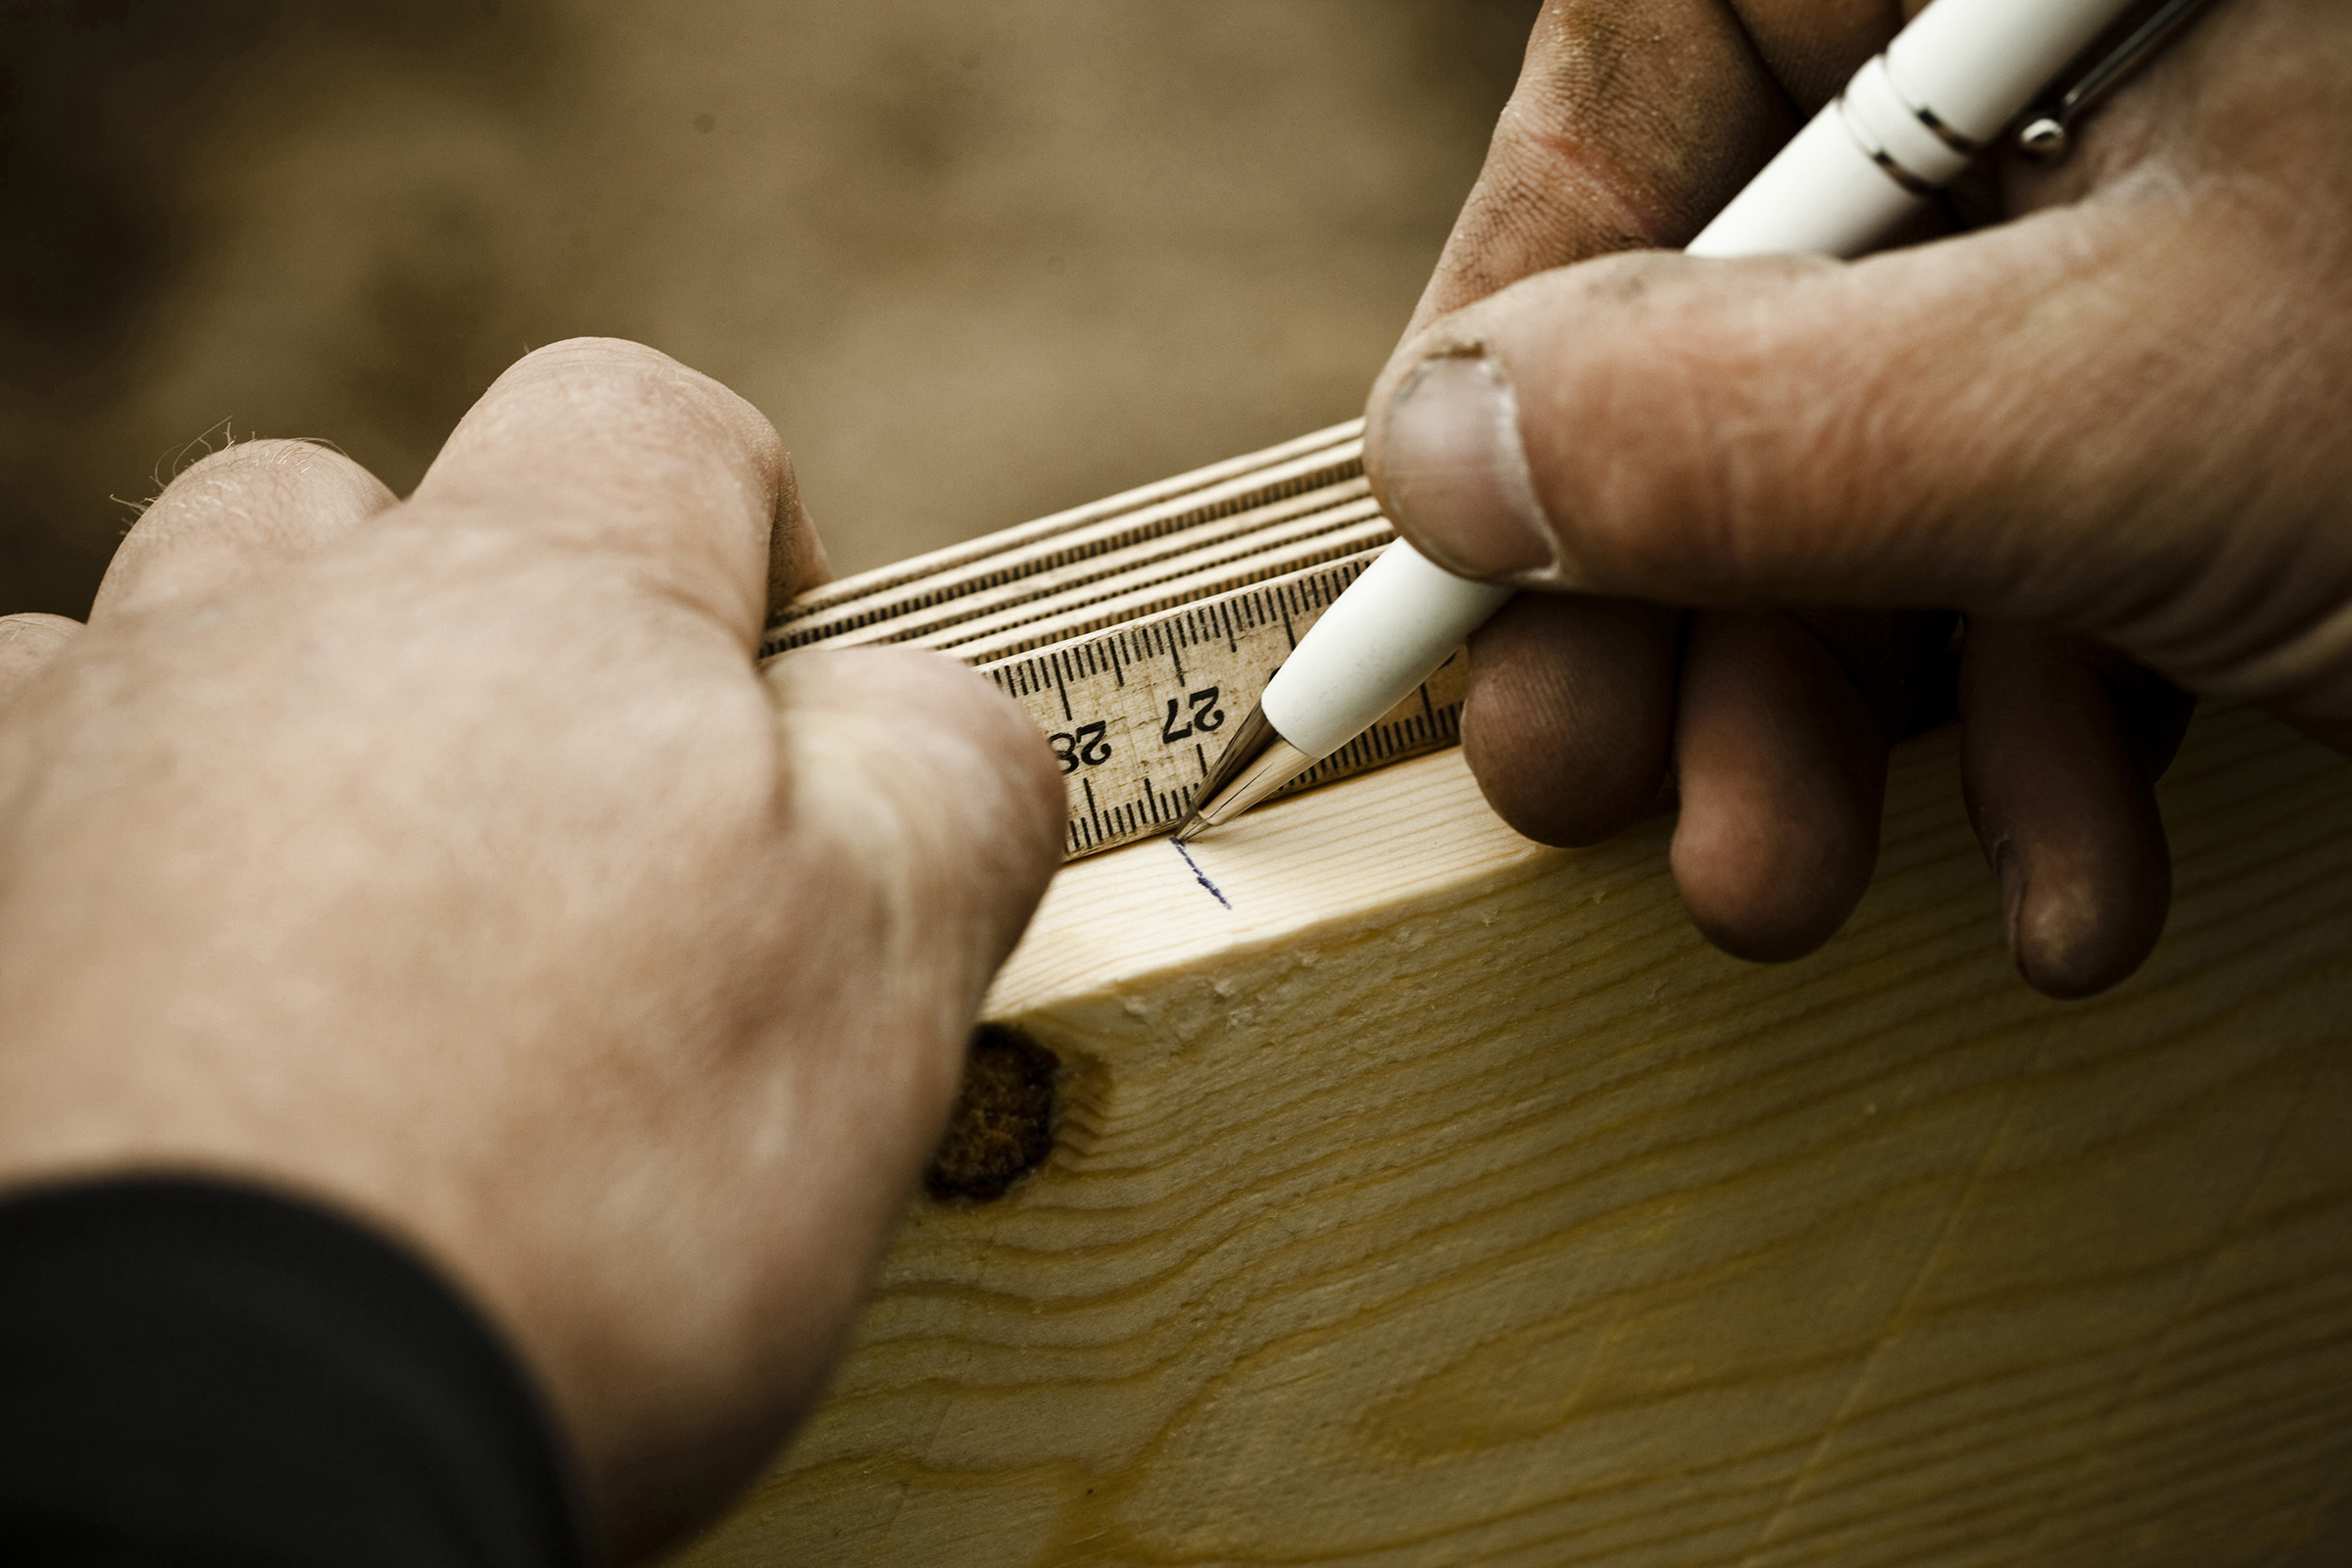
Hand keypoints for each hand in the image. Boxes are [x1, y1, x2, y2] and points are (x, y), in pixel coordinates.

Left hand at [0, 341, 1062, 1556]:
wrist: (211, 1455)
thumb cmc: (582, 1208)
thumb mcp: (882, 979)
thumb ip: (949, 774)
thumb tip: (923, 709)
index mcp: (534, 608)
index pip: (650, 423)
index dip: (740, 534)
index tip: (771, 703)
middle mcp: (271, 631)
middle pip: (362, 506)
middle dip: (468, 617)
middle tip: (551, 829)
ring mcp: (72, 763)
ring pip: (161, 633)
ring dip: (260, 714)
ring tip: (347, 912)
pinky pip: (15, 781)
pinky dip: (99, 836)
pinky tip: (181, 989)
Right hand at [1365, 0, 2351, 995]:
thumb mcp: (2124, 413)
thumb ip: (1756, 420)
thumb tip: (1441, 453)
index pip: (1681, 48)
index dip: (1521, 280)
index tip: (1446, 515)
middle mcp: (2099, 85)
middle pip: (1752, 295)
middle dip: (1664, 583)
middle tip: (1575, 771)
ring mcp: (2183, 259)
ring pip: (1884, 462)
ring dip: (1818, 716)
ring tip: (1785, 884)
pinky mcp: (2234, 432)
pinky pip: (2053, 553)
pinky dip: (2027, 744)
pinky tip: (2063, 885)